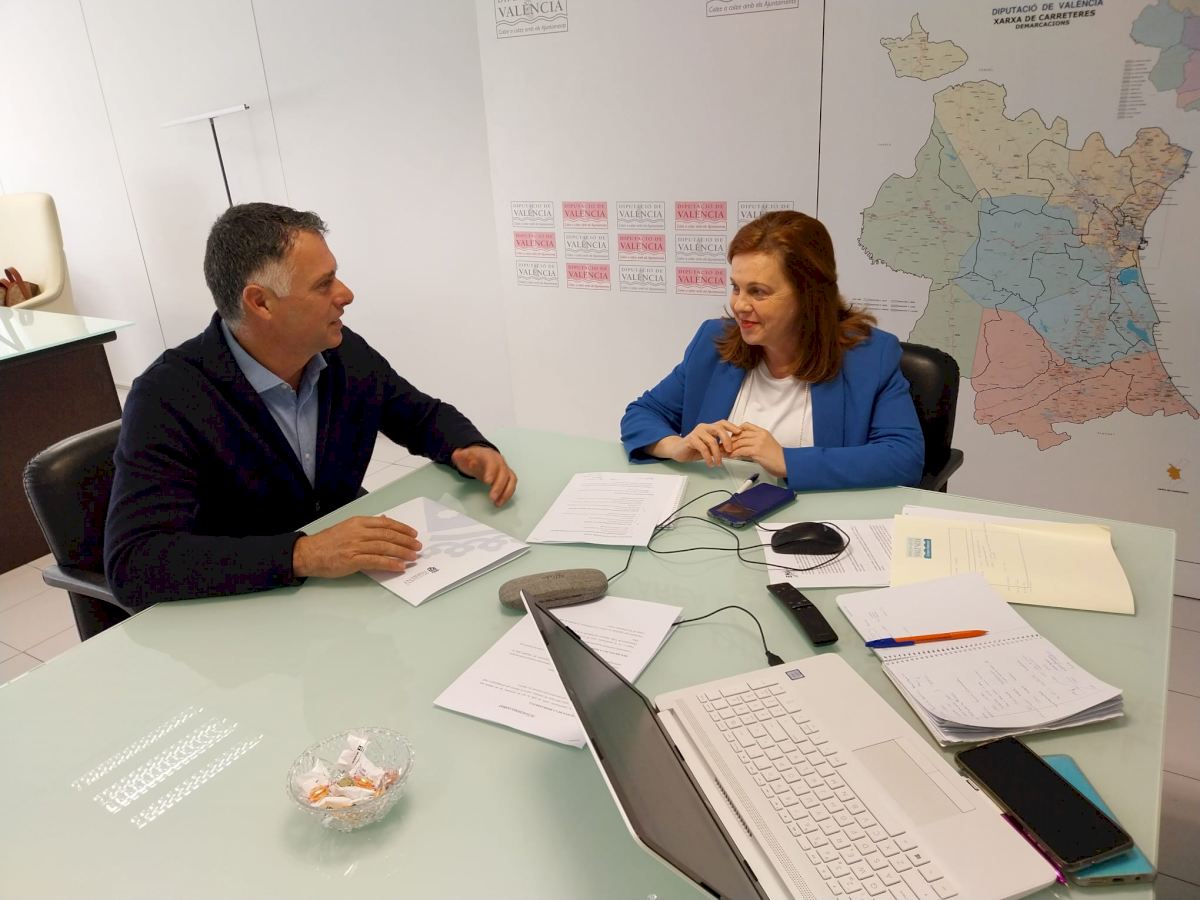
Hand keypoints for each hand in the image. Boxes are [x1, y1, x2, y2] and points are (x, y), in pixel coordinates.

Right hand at [292, 515, 421, 577]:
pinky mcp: (352, 560)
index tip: (413, 533)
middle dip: (406, 541)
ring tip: (413, 557)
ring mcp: (355, 546)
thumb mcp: (347, 527)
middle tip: (418, 546)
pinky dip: (390, 563)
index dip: (402, 528)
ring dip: (402, 552)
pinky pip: (376, 561)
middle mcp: (358, 532)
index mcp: (358, 522)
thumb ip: (366, 525)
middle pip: (388, 535)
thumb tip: (385, 520)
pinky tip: (400, 567)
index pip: (385, 523)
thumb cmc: (327, 542)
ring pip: (384, 547)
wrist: (308, 553)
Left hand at [451, 445, 517, 506]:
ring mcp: (504, 469)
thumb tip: (457, 456)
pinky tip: (500, 502)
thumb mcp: (464, 455)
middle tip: (492, 497)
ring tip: (497, 503)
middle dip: (499, 486)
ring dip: (505, 492)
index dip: (491, 472)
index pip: (492, 462)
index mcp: (488, 455)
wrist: (482, 455)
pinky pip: (511, 485)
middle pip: (503, 473)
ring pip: (510, 480)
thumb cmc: (474, 457)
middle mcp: (499, 462)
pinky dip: (507, 494)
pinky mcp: (507, 477)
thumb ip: (460, 456)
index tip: (488, 482)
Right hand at [655, 421, 740, 466]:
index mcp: (709, 427)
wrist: (678, 450)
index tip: (740, 432)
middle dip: (727, 440)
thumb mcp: (709, 448)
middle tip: (730, 451)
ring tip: (718, 463)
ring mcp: (696, 432)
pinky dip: (708, 457)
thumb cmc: (694, 448)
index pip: (722, 423)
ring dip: (717, 454)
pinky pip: (703, 448)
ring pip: (712, 441)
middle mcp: (703, 427)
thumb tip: (732, 452)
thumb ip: (719, 447)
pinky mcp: (691, 439)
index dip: (732, 426)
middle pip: (719, 429)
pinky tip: (710, 463)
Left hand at [728, 422, 786, 477]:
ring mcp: (759, 442)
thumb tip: (742, 447)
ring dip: (730, 448)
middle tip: (722, 446)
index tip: (731, 437)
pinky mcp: (757, 451)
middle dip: (729, 441)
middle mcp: (760, 435)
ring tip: (724, 452)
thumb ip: (755, 443)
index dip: (736, 430)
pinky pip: (742, 450)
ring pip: (739, 442)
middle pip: (740, 435)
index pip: (746, 426)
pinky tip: (730, 456)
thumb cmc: (778, 457)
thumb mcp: (767, 445)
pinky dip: (734, 454)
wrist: (787, 463)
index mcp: (763, 432)